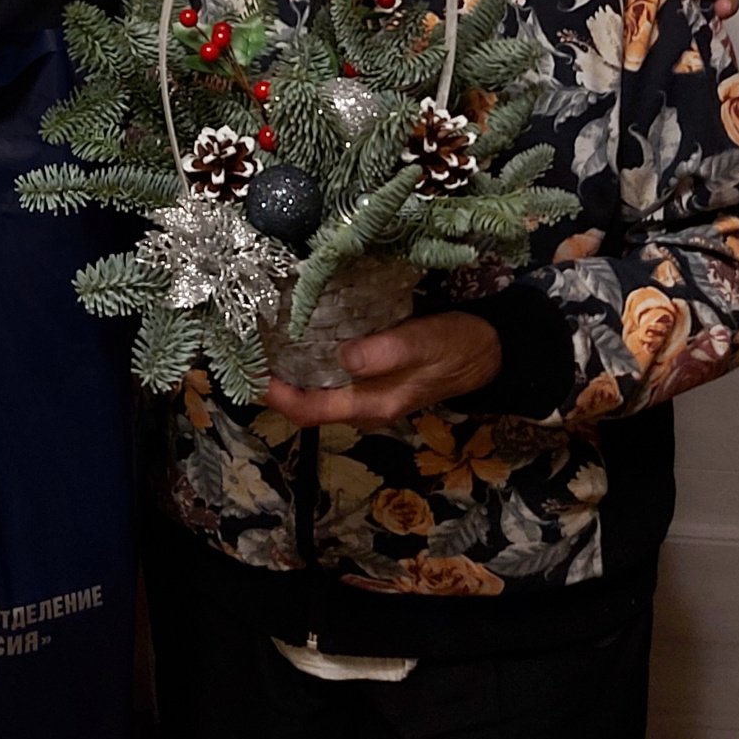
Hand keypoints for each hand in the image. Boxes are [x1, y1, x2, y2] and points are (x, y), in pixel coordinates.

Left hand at [263, 313, 501, 428]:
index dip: (276, 396)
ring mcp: (366, 390)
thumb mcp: (424, 345)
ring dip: (290, 365)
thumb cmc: (457, 347)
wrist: (491, 350)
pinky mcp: (371, 372)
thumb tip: (343, 356)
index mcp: (371, 404)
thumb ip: (386, 353)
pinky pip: (330, 370)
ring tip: (263, 331)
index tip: (250, 370)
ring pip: (316, 385)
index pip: (309, 411)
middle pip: (306, 400)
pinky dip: (310, 353)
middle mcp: (362, 403)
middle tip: (246, 341)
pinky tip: (298, 327)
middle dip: (275, 378)